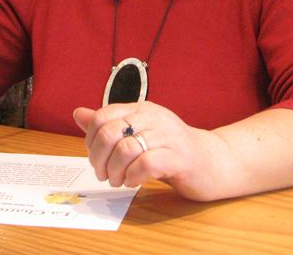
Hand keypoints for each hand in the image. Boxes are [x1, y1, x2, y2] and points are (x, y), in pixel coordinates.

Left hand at [73, 101, 226, 200]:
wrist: (214, 162)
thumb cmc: (172, 150)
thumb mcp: (138, 133)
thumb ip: (109, 125)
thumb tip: (78, 114)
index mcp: (141, 110)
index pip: (102, 117)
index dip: (91, 141)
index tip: (96, 157)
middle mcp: (153, 118)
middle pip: (109, 133)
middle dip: (99, 159)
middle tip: (104, 174)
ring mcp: (168, 136)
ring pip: (125, 149)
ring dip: (115, 171)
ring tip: (119, 180)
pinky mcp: (179, 158)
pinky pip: (146, 164)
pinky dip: (133, 177)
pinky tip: (134, 182)